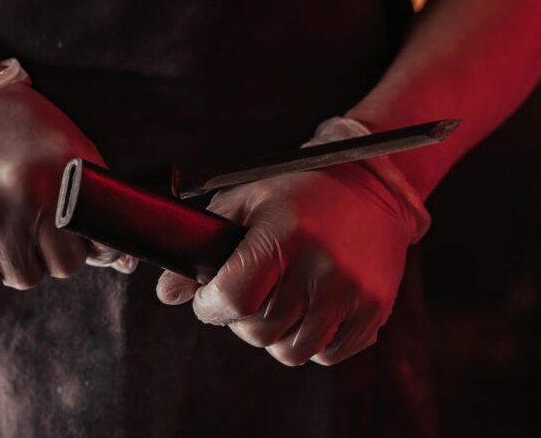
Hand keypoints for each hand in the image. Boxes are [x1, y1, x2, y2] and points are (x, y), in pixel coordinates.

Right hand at [0, 63, 135, 289]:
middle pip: (62, 266)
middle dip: (58, 255)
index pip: (98, 244)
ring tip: (14, 235)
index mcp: (63, 174)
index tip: (86, 243)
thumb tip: (126, 264)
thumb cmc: (19, 129)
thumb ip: (98, 201)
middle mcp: (29, 194)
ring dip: (23, 263)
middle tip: (44, 234)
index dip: (96, 249)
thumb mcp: (68, 149)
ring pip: (23, 277)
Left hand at [156, 154, 424, 365]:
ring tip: (279, 303)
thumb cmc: (298, 192)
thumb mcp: (246, 201)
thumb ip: (204, 245)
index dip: (210, 307)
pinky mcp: (374, 310)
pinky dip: (311, 342)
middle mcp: (321, 267)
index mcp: (284, 236)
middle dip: (241, 320)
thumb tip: (167, 294)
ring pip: (291, 352)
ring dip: (276, 336)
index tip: (209, 299)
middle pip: (259, 332)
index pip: (233, 299)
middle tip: (248, 295)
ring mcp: (351, 292)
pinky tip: (309, 310)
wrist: (371, 185)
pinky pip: (327, 355)